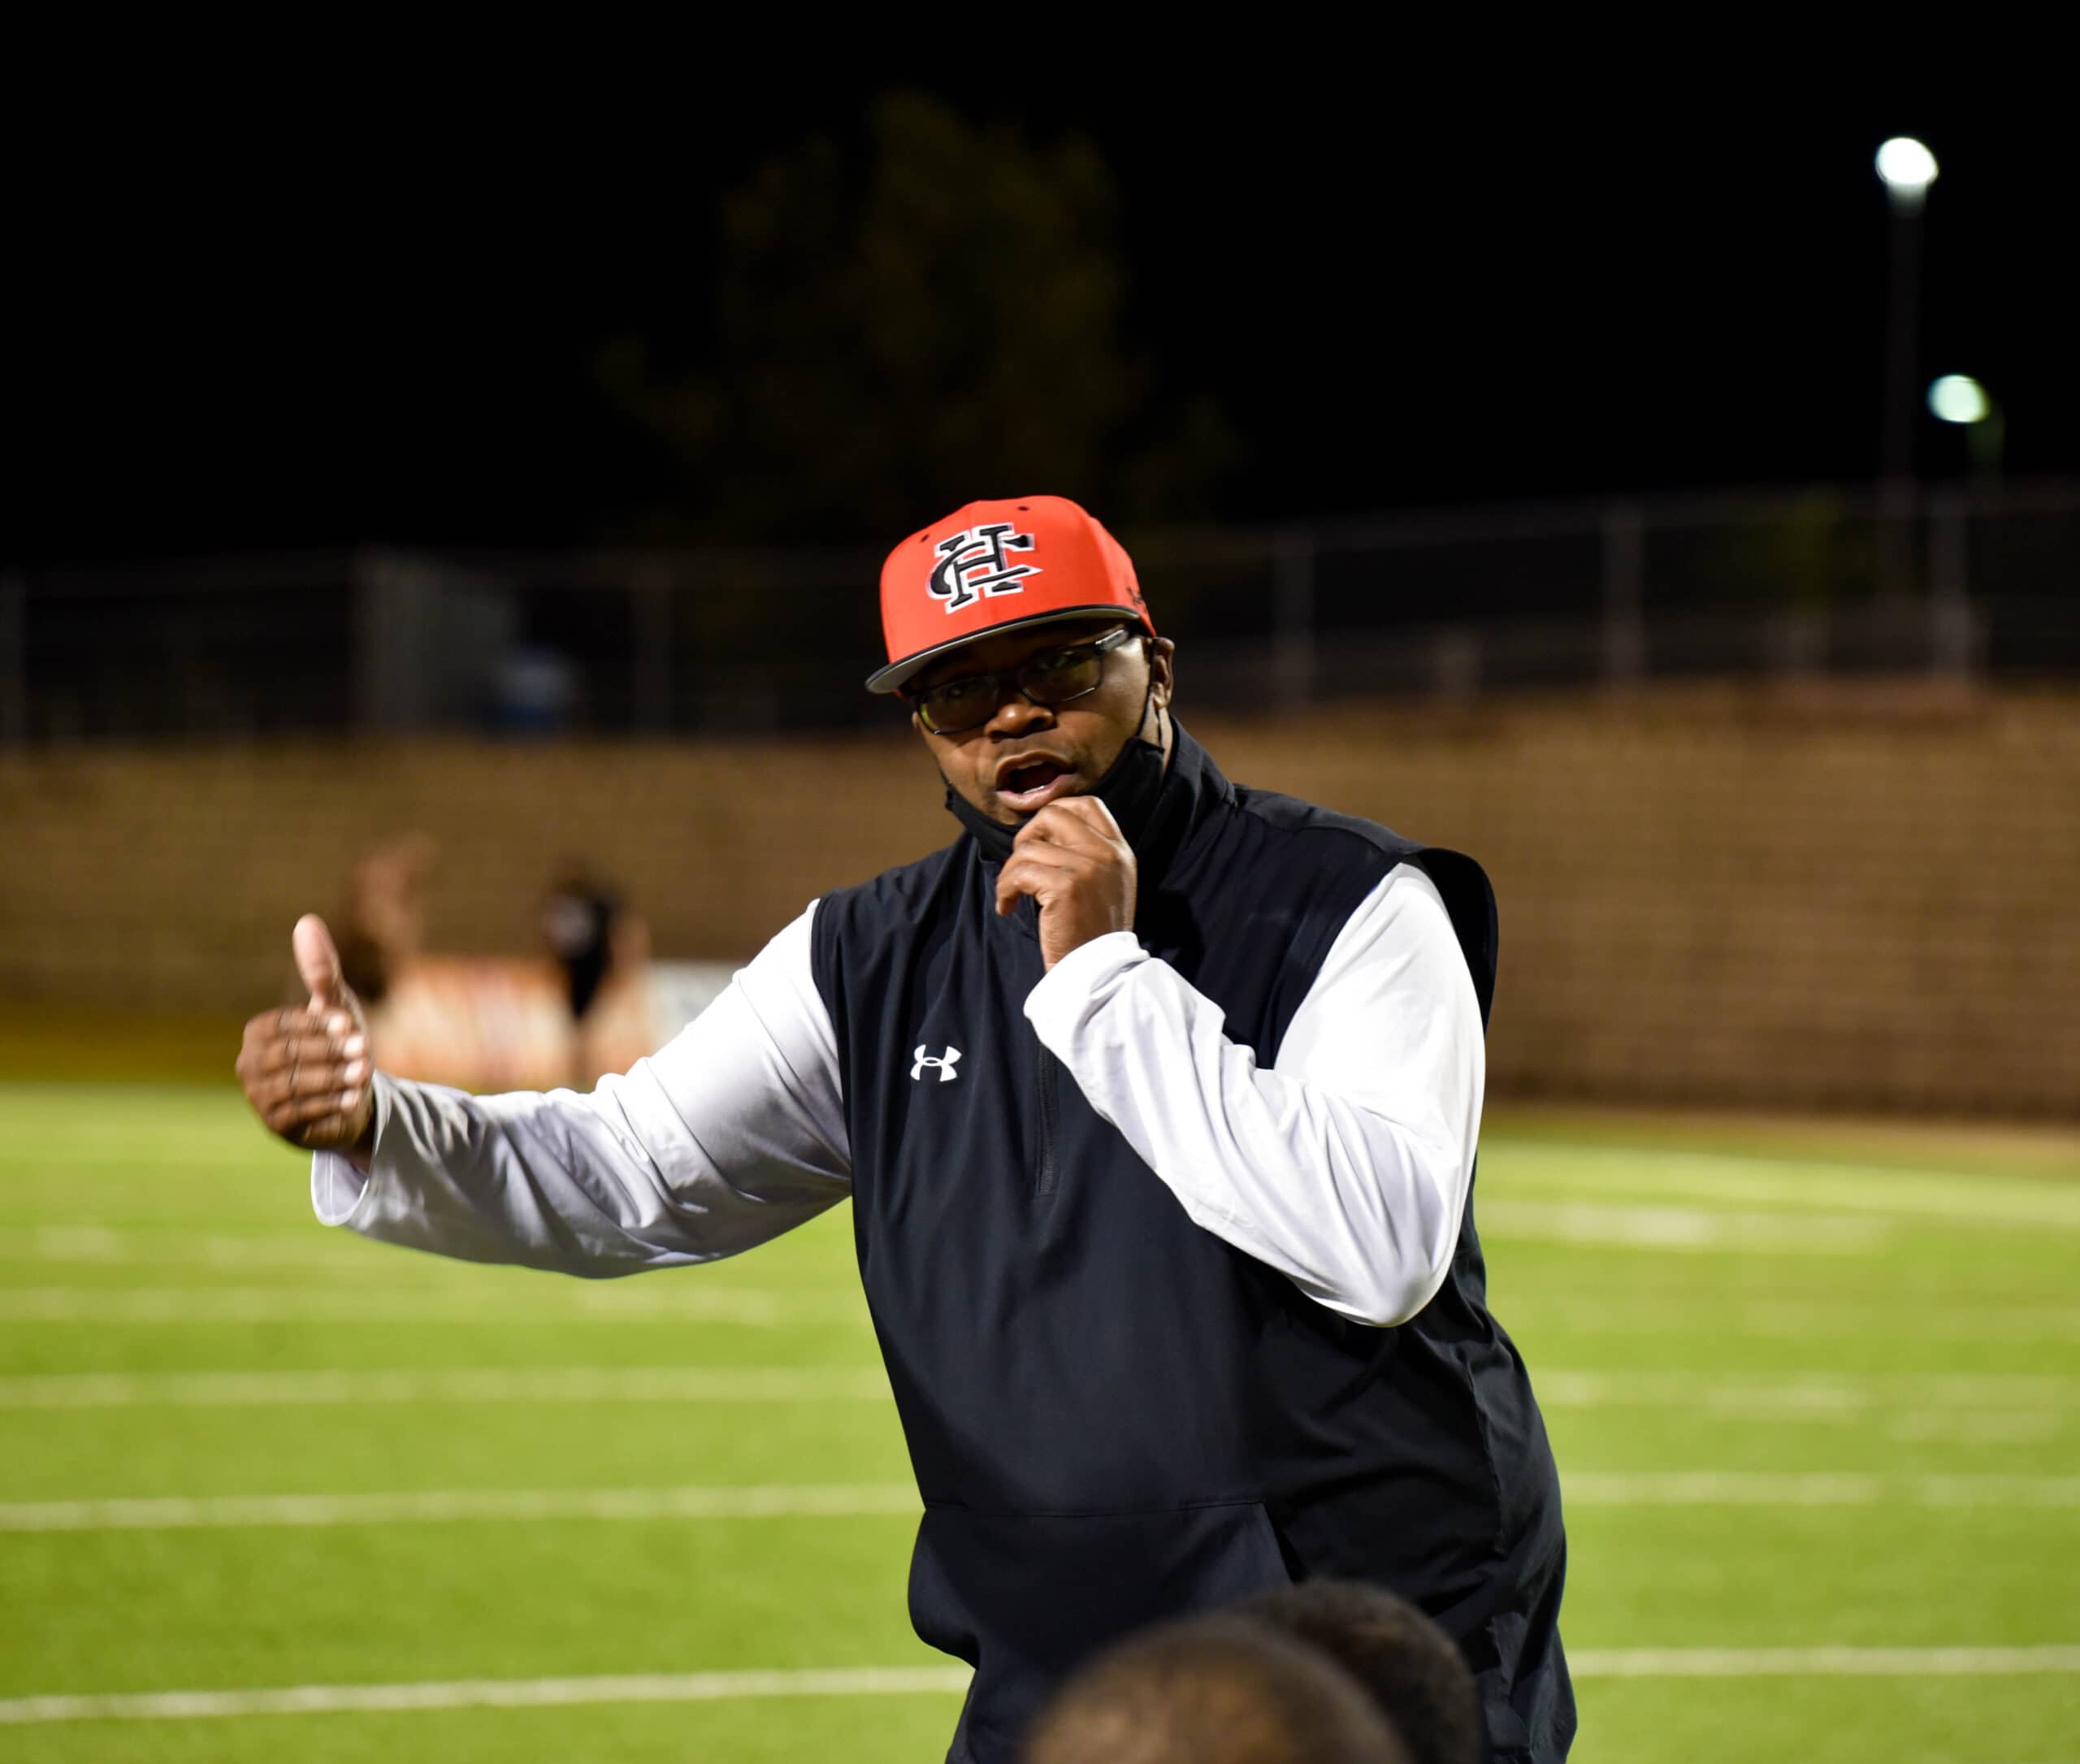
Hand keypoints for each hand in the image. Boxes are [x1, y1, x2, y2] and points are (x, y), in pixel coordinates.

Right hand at [235, 915, 375, 1154]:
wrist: (354, 1094)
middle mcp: (249, 1065)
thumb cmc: (340, 1044)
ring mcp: (259, 1097)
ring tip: (365, 1073)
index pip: (280, 1026)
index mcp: (258, 1033)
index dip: (315, 1024)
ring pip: (292, 1086)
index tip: (349, 1024)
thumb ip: (321, 970)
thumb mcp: (335, 1005)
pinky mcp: (275, 1124)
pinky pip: (297, 1114)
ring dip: (332, 1078)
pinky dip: (328, 1104)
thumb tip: (306, 921)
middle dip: (328, 1052)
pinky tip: (353, 1098)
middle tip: (364, 1049)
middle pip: (286, 1056)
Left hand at [994, 797, 1136, 969]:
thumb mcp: (1106, 884)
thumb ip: (1087, 853)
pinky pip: (1019, 872)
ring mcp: (1088, 867)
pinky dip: (1004, 888)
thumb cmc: (1093, 932)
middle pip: (1052, 815)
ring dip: (1011, 871)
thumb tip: (1042, 831)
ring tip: (1012, 895)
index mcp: (1119, 850)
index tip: (1040, 839)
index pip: (1088, 804)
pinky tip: (1007, 907)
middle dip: (1027, 837)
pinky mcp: (1066, 887)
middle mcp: (1107, 853)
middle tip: (1021, 866)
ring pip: (1029, 847)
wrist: (1100, 972)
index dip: (1056, 812)